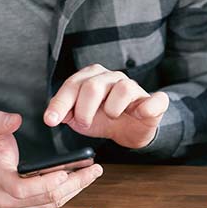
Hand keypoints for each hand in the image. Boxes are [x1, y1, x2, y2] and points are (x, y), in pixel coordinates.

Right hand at [0, 110, 103, 207]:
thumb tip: (15, 119)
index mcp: (0, 182)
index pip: (23, 189)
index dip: (45, 183)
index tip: (64, 172)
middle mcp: (10, 200)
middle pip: (47, 198)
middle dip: (74, 184)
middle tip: (92, 170)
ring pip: (54, 203)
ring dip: (76, 188)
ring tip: (92, 173)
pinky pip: (53, 206)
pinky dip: (69, 193)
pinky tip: (81, 180)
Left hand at [44, 64, 168, 148]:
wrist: (130, 130)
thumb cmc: (105, 119)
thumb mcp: (80, 118)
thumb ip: (66, 113)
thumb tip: (54, 115)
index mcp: (93, 77)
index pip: (73, 85)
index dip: (60, 103)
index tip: (51, 120)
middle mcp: (113, 77)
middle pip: (93, 86)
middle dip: (84, 110)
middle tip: (85, 123)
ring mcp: (134, 88)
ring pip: (122, 89)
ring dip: (112, 109)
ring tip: (111, 117)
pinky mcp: (154, 102)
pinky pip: (155, 100)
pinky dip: (147, 107)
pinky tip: (138, 113)